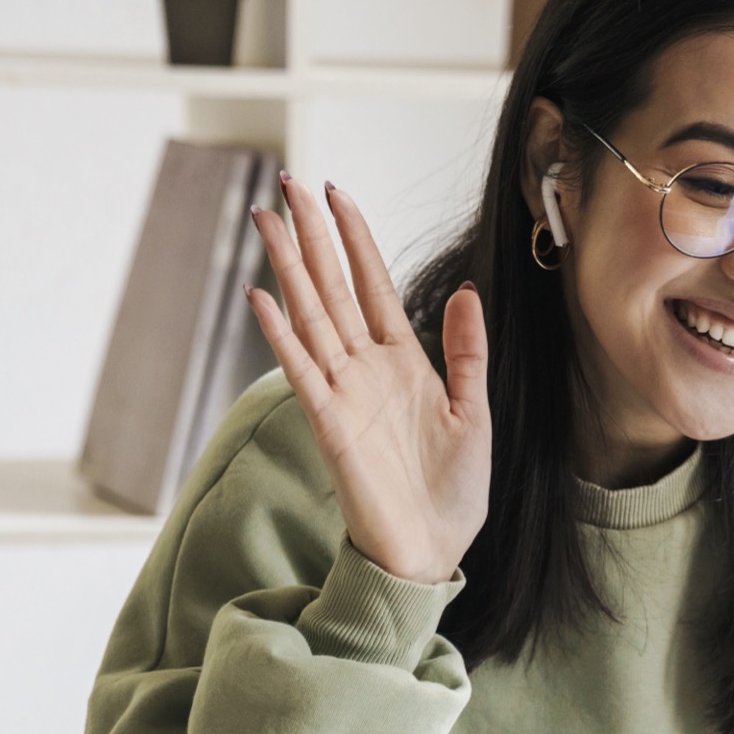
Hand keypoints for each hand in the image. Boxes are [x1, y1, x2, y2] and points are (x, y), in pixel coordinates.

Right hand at [246, 176, 490, 585]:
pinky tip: (261, 296)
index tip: (337, 192)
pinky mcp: (329, 426)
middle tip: (288, 182)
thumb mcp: (473, 412)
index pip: (372, 284)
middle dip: (311, 235)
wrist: (431, 551)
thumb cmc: (452, 493)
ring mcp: (343, 394)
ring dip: (287, 267)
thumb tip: (466, 291)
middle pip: (332, 287)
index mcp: (403, 362)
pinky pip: (301, 371)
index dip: (356, 238)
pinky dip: (280, 334)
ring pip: (310, 316)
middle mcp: (366, 370)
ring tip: (265, 219)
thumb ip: (465, 352)